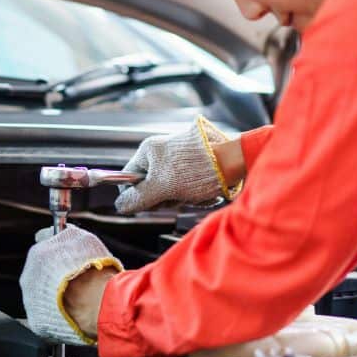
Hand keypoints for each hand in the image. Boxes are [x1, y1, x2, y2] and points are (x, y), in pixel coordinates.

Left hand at [19, 225, 121, 345]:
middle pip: (40, 272)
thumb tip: (66, 230)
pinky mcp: (37, 321)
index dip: (56, 250)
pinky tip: (72, 312)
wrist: (96, 302)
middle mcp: (29, 275)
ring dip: (54, 295)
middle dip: (54, 274)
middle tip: (74, 279)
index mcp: (38, 253)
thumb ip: (69, 233)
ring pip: (41, 294)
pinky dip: (56, 314)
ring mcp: (31, 300)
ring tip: (76, 298)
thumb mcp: (84, 239)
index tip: (66, 255)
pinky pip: (45, 315)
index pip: (42, 245)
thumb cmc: (93, 270)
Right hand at [114, 116, 242, 213]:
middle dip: (165, 198)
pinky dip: (195, 195)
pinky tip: (205, 193)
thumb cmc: (199, 170)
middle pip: (150, 186)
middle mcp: (162, 151)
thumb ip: (138, 198)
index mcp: (149, 150)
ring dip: (182, 198)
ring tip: (196, 193)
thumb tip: (120, 206)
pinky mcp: (196, 166)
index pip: (127, 177)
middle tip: (177, 197)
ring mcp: (180, 158)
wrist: (236, 160)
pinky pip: (187, 188)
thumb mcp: (162, 187)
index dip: (136, 195)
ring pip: (170, 190)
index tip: (149, 203)